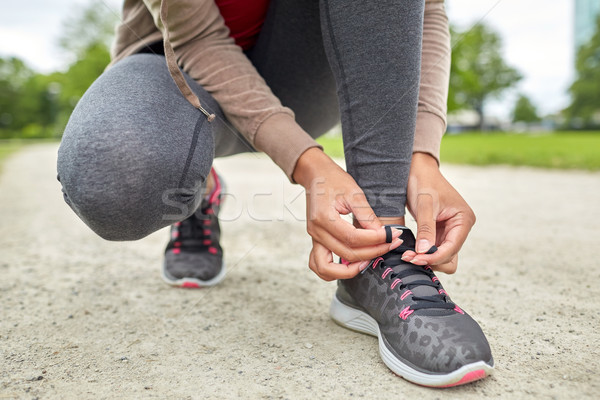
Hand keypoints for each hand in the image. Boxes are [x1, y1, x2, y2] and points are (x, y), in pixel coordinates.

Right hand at [293, 148, 402, 280]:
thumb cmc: (334, 180)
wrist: (316, 175)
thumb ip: (367, 216)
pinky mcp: (316, 241)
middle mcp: (316, 232)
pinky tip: (354, 263)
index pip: (353, 238)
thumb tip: (382, 234)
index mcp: (324, 218)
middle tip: (390, 243)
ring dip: (350, 270)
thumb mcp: (354, 192)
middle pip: (346, 254)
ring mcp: (314, 238)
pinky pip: (319, 265)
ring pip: (327, 268)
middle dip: (372, 252)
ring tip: (370, 260)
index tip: (392, 235)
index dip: (375, 240)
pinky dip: (335, 271)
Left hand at [401, 152, 475, 273]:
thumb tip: (424, 251)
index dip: (434, 256)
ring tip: (408, 255)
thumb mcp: (425, 205)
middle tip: (409, 257)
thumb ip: (426, 228)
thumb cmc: (424, 182)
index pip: (452, 248)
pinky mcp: (439, 232)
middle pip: (450, 257)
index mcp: (464, 220)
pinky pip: (434, 249)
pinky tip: (410, 250)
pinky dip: (423, 253)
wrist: (418, 171)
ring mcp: (450, 231)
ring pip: (442, 256)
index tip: (415, 258)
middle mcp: (460, 228)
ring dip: (427, 258)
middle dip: (431, 259)